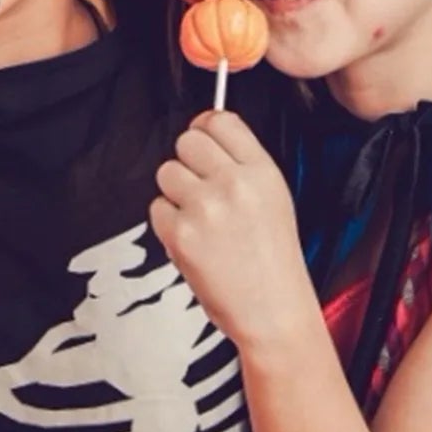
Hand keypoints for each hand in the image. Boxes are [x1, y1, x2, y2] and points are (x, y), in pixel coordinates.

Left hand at [149, 109, 314, 352]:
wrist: (272, 311)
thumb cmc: (273, 260)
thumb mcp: (274, 198)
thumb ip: (241, 163)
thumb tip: (204, 131)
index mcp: (262, 172)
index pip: (220, 120)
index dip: (205, 128)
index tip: (203, 142)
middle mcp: (234, 184)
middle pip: (186, 141)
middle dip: (188, 162)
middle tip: (200, 188)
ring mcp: (205, 208)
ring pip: (167, 172)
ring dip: (175, 193)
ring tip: (199, 219)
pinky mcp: (181, 234)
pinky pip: (156, 208)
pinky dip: (168, 223)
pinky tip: (193, 240)